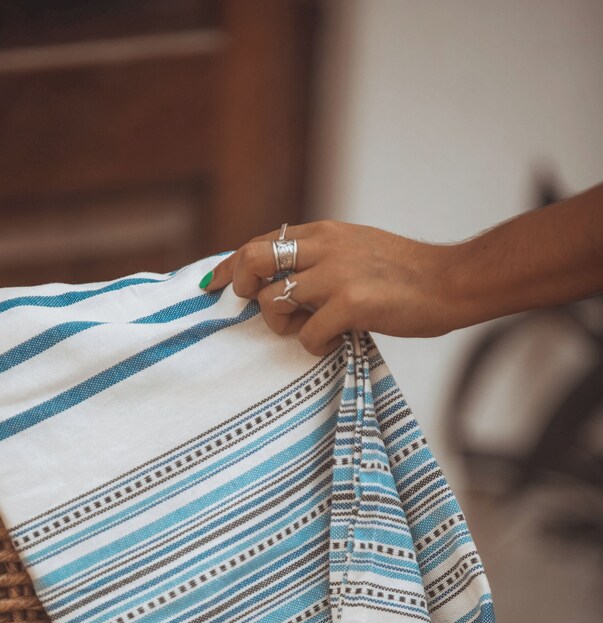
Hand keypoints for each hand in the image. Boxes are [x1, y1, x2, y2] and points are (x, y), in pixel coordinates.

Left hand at [198, 220, 455, 356]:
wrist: (451, 283)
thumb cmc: (406, 276)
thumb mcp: (356, 250)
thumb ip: (319, 258)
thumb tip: (280, 280)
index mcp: (323, 233)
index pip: (259, 242)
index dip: (232, 266)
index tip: (215, 285)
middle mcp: (324, 247)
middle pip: (253, 260)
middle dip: (244, 288)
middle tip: (259, 309)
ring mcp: (337, 274)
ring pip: (274, 302)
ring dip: (283, 325)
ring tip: (312, 329)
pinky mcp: (352, 303)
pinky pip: (306, 335)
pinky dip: (314, 345)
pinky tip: (336, 342)